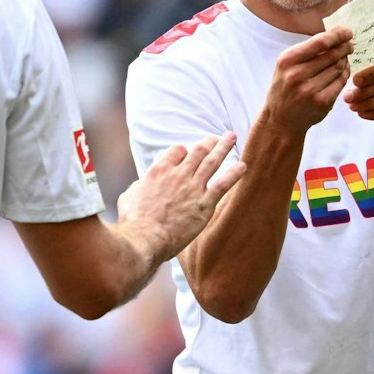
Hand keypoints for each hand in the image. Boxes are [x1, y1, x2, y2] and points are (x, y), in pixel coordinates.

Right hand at [120, 132, 245, 258]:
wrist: (146, 237)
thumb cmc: (134, 220)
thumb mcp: (129, 196)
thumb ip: (140, 186)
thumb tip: (142, 185)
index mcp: (160, 170)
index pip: (177, 151)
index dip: (184, 151)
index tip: (188, 153)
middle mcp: (179, 175)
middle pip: (198, 151)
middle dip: (208, 142)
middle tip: (216, 137)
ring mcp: (193, 188)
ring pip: (212, 161)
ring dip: (223, 147)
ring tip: (232, 137)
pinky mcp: (204, 203)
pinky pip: (223, 184)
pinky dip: (234, 174)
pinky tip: (243, 166)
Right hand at [264, 26, 352, 131]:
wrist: (280, 120)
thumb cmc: (285, 87)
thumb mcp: (286, 65)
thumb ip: (306, 51)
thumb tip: (333, 35)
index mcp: (288, 60)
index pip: (320, 42)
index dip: (337, 35)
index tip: (347, 32)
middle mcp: (297, 75)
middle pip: (332, 55)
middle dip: (345, 47)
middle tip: (350, 45)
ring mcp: (311, 90)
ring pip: (338, 68)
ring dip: (345, 60)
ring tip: (345, 57)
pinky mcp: (322, 103)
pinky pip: (340, 83)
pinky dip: (345, 74)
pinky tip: (343, 71)